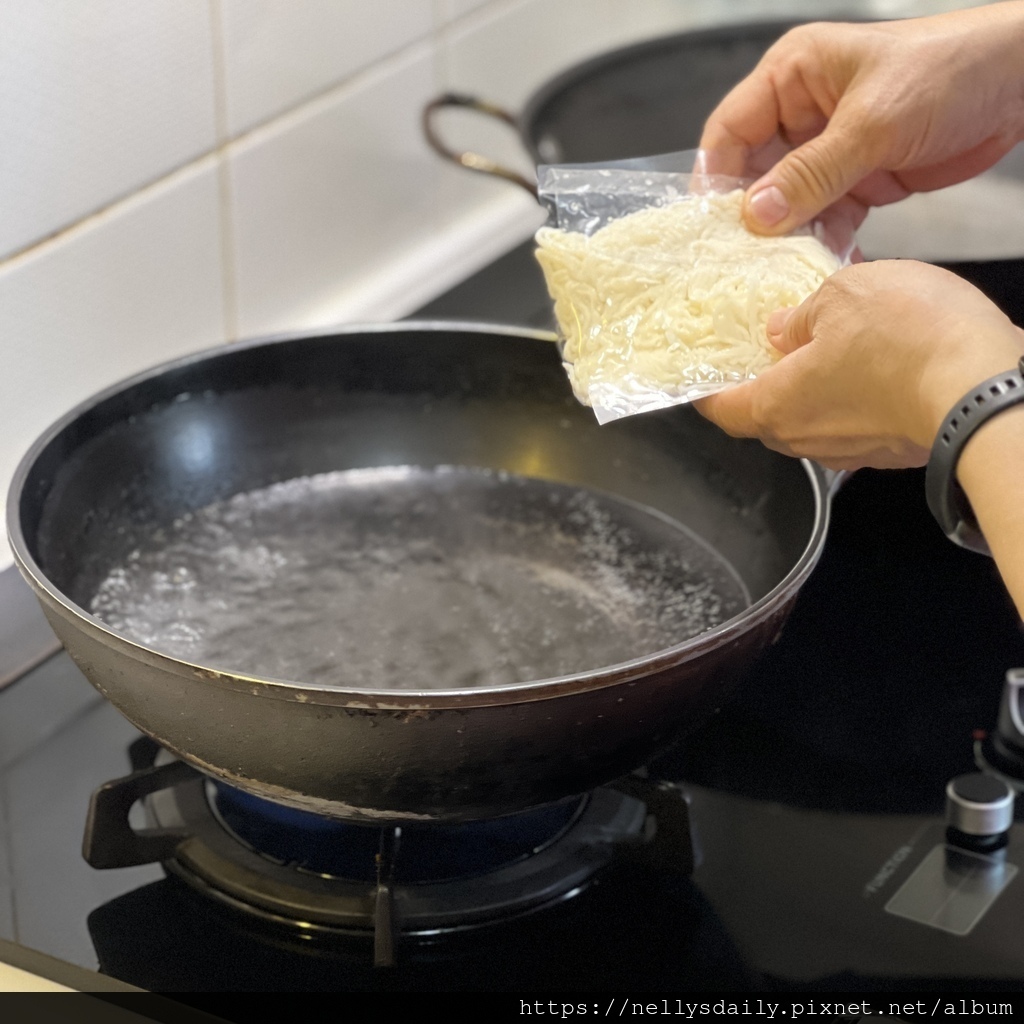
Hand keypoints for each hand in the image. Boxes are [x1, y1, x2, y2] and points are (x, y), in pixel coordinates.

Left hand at [695, 260, 1023, 470]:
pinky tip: (872, 361)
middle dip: (763, 381)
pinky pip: (855, 422)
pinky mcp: (891, 449)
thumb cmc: (911, 341)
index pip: (721, 410)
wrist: (988, 389)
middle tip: (768, 346)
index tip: (703, 373)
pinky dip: (853, 396)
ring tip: (829, 343)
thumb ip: (802, 315)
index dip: (706, 390)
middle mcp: (807, 440)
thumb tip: (785, 329)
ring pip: (813, 418)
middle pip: (765, 416)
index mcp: (776, 407)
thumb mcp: (841, 296)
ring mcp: (851, 450)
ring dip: (812, 386)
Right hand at [698, 5, 1023, 236]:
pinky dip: (823, 244)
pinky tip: (820, 268)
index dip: (715, 177)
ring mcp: (828, 150)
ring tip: (777, 272)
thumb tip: (754, 216)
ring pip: (787, 203)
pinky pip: (824, 219)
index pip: (730, 130)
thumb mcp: (872, 122)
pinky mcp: (856, 180)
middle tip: (740, 260)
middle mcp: (802, 113)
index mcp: (793, 75)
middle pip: (753, 173)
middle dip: (750, 217)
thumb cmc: (949, 71)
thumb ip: (811, 172)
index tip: (709, 226)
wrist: (1018, 85)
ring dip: (786, 237)